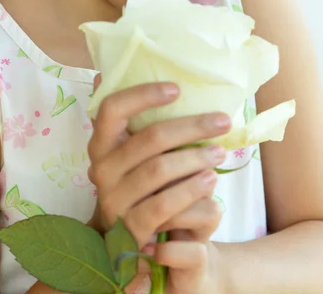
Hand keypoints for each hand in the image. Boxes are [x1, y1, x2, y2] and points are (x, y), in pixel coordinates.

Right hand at [87, 78, 230, 291]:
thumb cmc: (136, 183)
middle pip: (149, 137)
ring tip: (221, 152)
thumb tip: (162, 80)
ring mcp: (114, 199)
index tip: (177, 89)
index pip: (112, 108)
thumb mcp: (131, 154)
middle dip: (191, 126)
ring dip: (196, 157)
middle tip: (222, 121)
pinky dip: (191, 189)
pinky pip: (164, 204)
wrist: (121, 242)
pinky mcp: (130, 228)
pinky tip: (211, 180)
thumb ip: (140, 124)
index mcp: (100, 143)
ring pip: (159, 169)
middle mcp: (102, 168)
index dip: (143, 94)